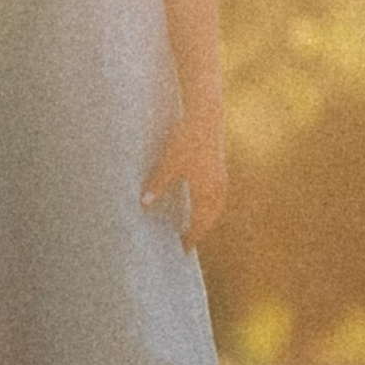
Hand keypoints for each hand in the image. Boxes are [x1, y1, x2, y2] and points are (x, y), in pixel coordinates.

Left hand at [143, 110, 228, 250]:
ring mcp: (220, 177)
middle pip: (210, 218)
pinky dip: (209, 205)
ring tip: (195, 225)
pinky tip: (200, 201)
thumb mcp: (169, 162)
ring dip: (206, 218)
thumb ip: (157, 183)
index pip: (199, 223)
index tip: (183, 249)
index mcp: (206, 191)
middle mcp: (217, 188)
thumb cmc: (188, 138)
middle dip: (200, 230)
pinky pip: (217, 196)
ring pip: (215, 207)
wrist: (207, 114)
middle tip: (188, 242)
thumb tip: (144, 204)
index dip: (191, 237)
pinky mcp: (220, 168)